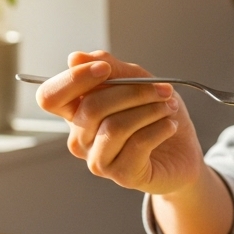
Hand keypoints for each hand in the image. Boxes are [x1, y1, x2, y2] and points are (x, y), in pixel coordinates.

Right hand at [36, 51, 204, 194]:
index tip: (105, 69)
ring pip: (115, 126)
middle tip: (162, 90)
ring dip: (149, 110)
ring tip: (169, 107)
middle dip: (133, 92)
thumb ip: (111, 68)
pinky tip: (170, 125)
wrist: (182, 154)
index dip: (73, 79)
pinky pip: (137, 145)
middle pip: (91, 107)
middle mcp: (80, 138)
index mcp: (76, 112)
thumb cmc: (156, 116)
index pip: (51, 96)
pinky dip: (159, 129)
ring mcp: (98, 159)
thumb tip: (75, 58)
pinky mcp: (121, 175)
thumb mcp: (138, 81)